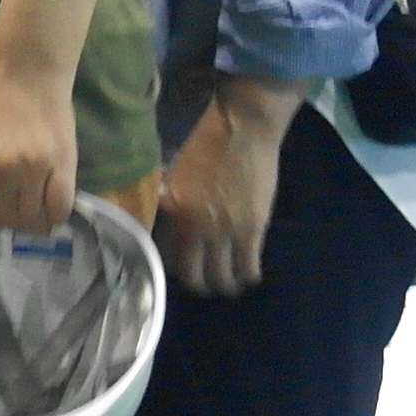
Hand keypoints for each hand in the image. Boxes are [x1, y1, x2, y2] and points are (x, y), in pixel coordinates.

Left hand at [0, 77, 77, 236]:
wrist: (29, 78)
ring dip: (36, 222)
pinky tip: (54, 209)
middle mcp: (2, 172)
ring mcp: (33, 171)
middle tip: (21, 214)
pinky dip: (56, 215)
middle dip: (14, 223)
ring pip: (34, 218)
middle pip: (8, 219)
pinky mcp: (63, 166)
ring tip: (39, 213)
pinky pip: (60, 207)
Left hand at [156, 80, 294, 297]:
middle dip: (197, 284)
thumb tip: (169, 220)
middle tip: (204, 283)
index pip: (163, 252)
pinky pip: (248, 266)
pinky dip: (248, 276)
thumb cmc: (206, 144)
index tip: (178, 267)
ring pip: (222, 276)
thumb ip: (172, 201)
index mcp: (171, 209)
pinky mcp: (252, 228)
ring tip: (229, 283)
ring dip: (225, 285)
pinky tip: (249, 275)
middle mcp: (193, 225)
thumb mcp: (176, 174)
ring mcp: (224, 230)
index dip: (170, 264)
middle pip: (191, 274)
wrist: (242, 129)